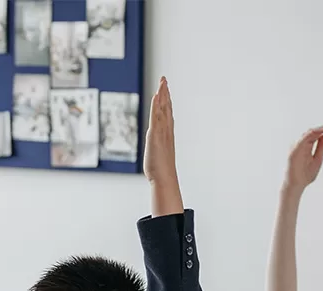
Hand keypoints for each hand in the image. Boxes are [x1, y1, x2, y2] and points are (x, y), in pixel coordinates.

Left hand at [143, 77, 181, 215]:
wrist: (164, 178)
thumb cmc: (161, 170)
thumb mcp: (159, 156)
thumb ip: (159, 150)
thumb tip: (157, 150)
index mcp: (167, 134)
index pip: (167, 113)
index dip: (166, 100)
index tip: (166, 89)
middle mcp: (166, 130)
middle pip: (166, 107)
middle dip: (165, 93)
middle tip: (164, 79)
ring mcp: (162, 132)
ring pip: (163, 109)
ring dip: (162, 94)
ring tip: (162, 82)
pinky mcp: (155, 135)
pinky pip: (156, 117)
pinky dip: (156, 106)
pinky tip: (156, 96)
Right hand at [283, 124, 322, 194]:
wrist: (297, 185)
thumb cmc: (306, 174)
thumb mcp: (318, 158)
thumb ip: (320, 147)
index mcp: (307, 147)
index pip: (315, 135)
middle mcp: (301, 145)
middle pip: (311, 133)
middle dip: (320, 128)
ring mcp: (296, 148)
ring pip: (306, 135)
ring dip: (315, 130)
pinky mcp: (293, 153)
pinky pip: (300, 142)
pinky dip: (307, 136)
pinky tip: (316, 132)